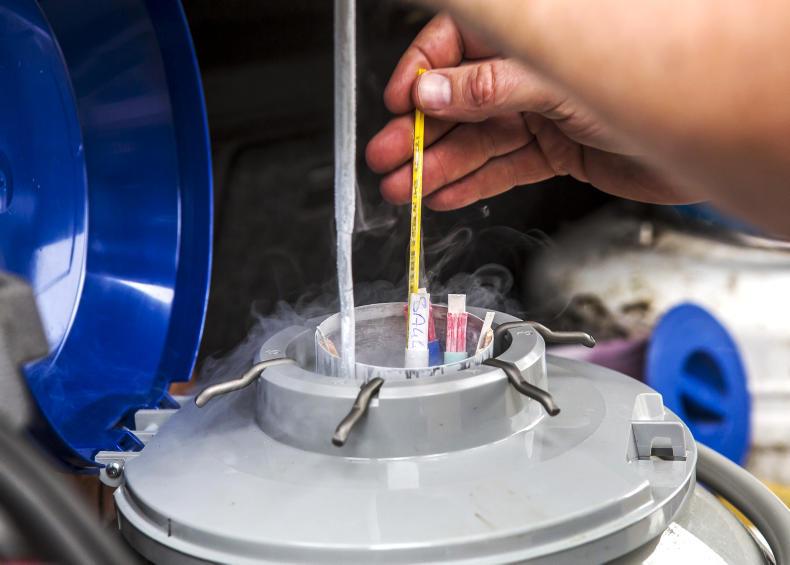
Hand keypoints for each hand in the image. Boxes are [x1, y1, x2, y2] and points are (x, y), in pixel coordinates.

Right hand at [366, 14, 692, 210]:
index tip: (396, 106)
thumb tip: (433, 93)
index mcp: (529, 37)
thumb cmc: (650, 84)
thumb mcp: (555, 81)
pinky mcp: (553, 151)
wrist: (705, 137)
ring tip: (404, 189)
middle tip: (385, 159)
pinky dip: (472, 183)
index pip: (454, 47)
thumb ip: (489, 88)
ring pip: (475, 142)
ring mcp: (539, 113)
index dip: (421, 77)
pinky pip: (502, 167)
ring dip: (436, 167)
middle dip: (418, 134)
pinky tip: (443, 194)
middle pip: (457, 102)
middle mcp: (529, 73)